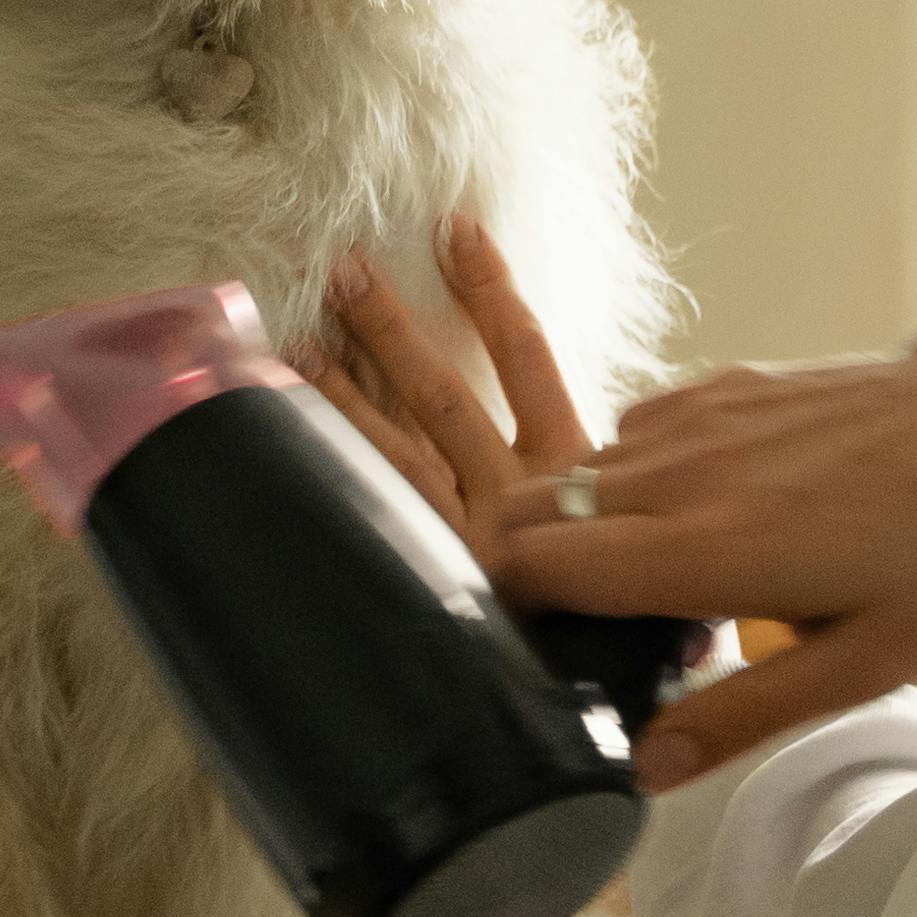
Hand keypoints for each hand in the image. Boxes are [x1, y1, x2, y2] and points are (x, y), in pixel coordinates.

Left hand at [308, 218, 601, 552]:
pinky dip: (338, 468)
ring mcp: (476, 545)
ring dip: (347, 392)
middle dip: (390, 328)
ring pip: (401, 453)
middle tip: (345, 268)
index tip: (455, 228)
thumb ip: (579, 455)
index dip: (490, 288)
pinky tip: (298, 435)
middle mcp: (525, 501)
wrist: (612, 688)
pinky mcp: (441, 579)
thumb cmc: (609, 573)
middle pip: (445, 397)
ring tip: (303, 341)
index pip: (528, 355)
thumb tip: (549, 383)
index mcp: (577, 466)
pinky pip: (381, 511)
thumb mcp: (618, 508)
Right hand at [319, 224, 916, 793]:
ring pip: (575, 469)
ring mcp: (704, 414)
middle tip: (576, 634)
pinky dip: (632, 477)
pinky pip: (634, 431)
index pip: (535, 567)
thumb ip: (741, 716)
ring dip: (578, 525)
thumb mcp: (863, 666)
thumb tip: (641, 772)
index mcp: (709, 549)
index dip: (507, 616)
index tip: (531, 661)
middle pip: (530, 511)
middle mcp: (685, 471)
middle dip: (522, 571)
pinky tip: (695, 518)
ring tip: (646, 588)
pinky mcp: (728, 381)